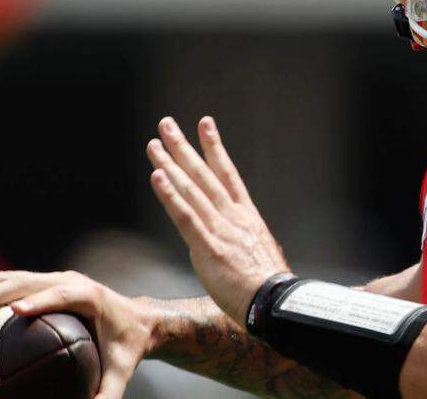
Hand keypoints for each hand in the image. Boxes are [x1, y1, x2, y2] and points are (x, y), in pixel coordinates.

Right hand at [0, 271, 152, 398]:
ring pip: (14, 277)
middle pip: (29, 282)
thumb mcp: (121, 371)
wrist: (138, 320)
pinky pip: (11, 281)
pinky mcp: (45, 283)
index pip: (63, 295)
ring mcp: (56, 279)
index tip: (16, 311)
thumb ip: (108, 394)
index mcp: (91, 297)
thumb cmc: (128, 346)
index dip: (40, 301)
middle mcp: (71, 281)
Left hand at [146, 115, 289, 327]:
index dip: (215, 147)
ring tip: (154, 144)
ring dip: (170, 164)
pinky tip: (157, 177)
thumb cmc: (267, 287)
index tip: (205, 124)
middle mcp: (233, 216)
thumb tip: (238, 240)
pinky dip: (170, 195)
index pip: (228, 173)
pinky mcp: (208, 247)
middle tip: (167, 124)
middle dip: (184, 147)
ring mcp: (220, 229)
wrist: (273, 302)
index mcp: (246, 216)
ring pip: (192, 189)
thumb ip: (244, 241)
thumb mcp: (259, 254)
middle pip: (204, 174)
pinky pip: (185, 216)